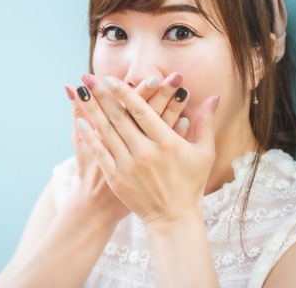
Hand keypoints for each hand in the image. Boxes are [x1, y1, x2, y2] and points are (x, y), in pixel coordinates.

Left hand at [73, 76, 218, 224]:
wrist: (174, 218)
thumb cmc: (191, 183)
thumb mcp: (203, 153)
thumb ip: (205, 123)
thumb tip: (215, 97)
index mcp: (167, 143)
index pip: (142, 112)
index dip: (126, 94)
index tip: (111, 78)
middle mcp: (145, 153)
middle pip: (120, 118)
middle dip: (102, 95)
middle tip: (88, 77)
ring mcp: (129, 167)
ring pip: (106, 132)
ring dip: (92, 110)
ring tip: (80, 92)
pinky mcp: (117, 179)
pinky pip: (100, 153)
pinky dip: (90, 137)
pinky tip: (80, 121)